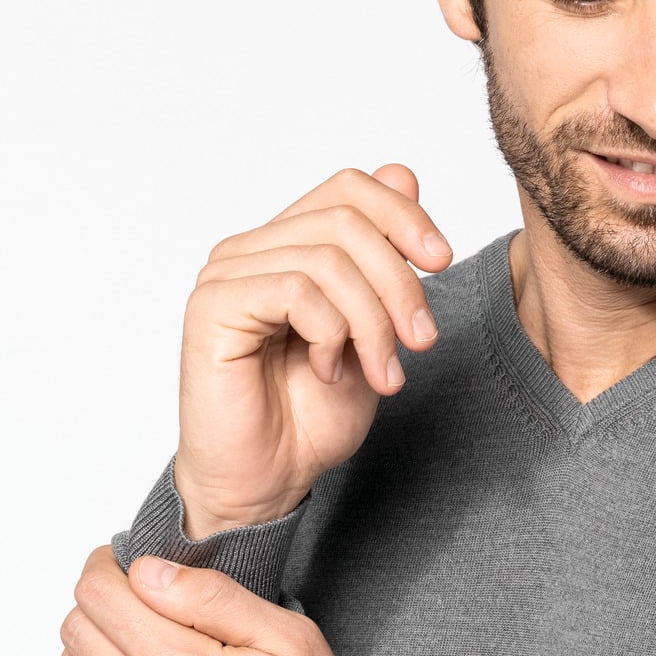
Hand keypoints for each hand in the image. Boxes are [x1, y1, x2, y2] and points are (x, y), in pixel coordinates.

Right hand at [172, 162, 452, 536]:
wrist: (267, 481)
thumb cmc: (310, 417)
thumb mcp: (373, 333)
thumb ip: (386, 263)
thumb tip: (404, 174)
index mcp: (288, 247)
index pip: (349, 189)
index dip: (404, 214)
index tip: (441, 262)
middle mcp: (253, 249)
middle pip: (346, 220)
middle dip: (399, 283)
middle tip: (421, 342)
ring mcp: (228, 274)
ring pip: (328, 258)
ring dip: (372, 321)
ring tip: (381, 372)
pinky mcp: (213, 305)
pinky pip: (295, 289)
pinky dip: (330, 333)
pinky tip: (328, 370)